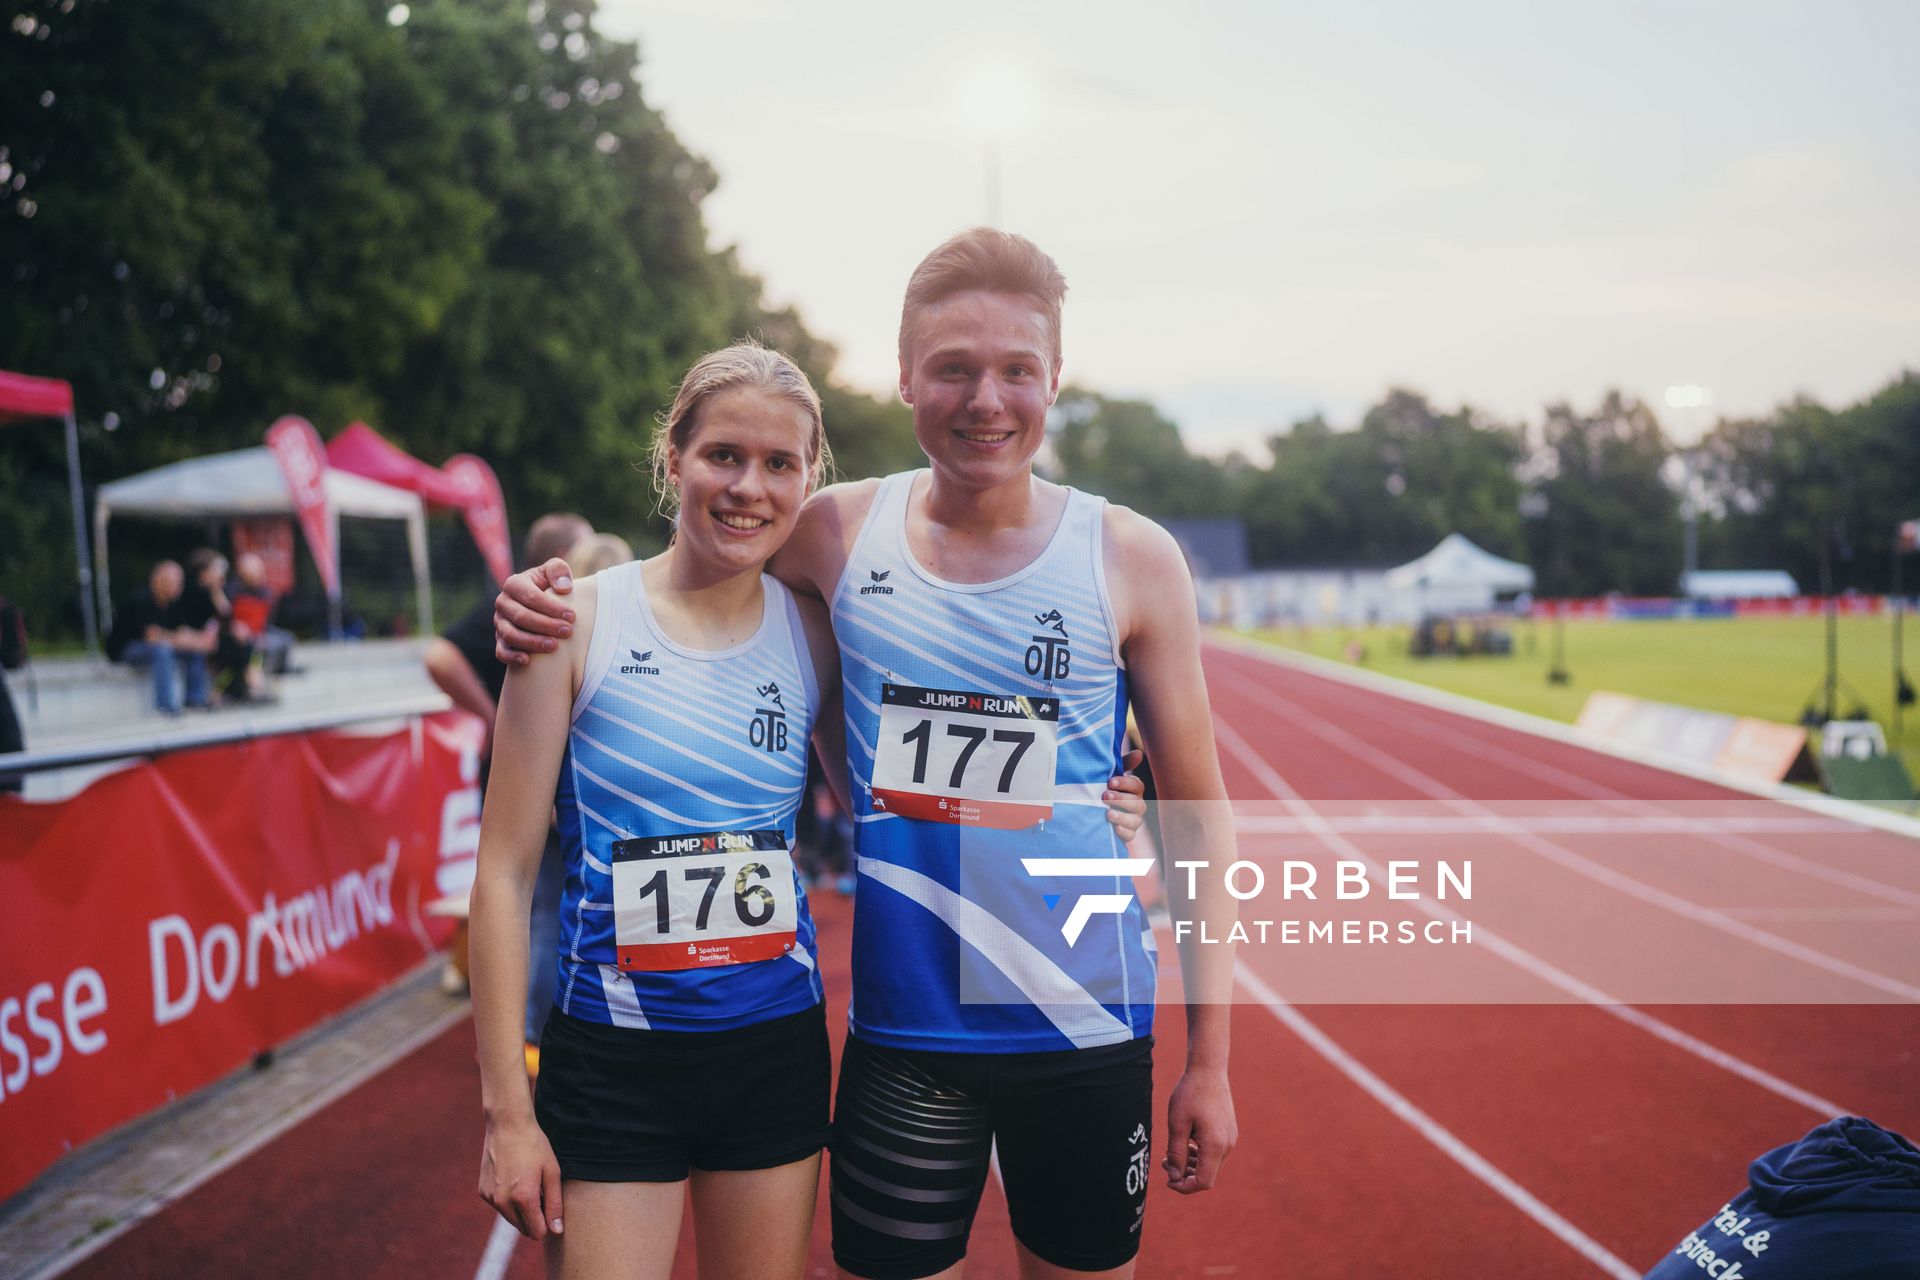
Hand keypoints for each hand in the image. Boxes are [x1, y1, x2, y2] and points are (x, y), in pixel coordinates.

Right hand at [479, 1112, 564, 1239]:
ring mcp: (490, 1197)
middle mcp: (503, 1202)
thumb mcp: (552, 1172)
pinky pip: (499, 1206)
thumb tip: (556, 1230)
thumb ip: (555, 1204)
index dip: (547, 1224)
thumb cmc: (534, 1146)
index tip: (550, 1207)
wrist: (507, 1125)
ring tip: (527, 1183)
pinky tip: (513, 1178)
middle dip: (534, 1218)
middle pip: (523, 1228)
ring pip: (510, 1218)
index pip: (536, 1232)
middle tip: (541, 1193)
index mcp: (523, 1198)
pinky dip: (507, 1199)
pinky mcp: (482, 1191)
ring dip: (520, 1210)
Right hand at [494, 558, 575, 665]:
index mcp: (514, 584)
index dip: (552, 607)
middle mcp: (503, 603)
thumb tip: (563, 588)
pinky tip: (527, 661)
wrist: (541, 602)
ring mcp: (499, 622)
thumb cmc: (550, 584)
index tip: (572, 616)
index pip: (531, 597)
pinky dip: (511, 657)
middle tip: (568, 631)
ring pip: (510, 635)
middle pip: (521, 617)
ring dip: (532, 642)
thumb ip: (558, 570)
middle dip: (546, 625)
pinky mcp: (500, 639)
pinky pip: (501, 651)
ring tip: (554, 646)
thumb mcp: (554, 570)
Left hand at [1105, 749, 1147, 843]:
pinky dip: (1123, 832)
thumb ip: (1123, 764)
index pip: (1136, 785)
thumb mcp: (1109, 775)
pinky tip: (1114, 828)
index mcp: (1133, 790)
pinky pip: (1130, 835)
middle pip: (1137, 803)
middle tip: (1105, 796)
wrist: (1091, 812)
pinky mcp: (1126, 834)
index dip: (1125, 783)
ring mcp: (1133, 821)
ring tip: (1108, 813)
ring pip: (1135, 820)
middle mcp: (1136, 805)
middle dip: (1122, 800)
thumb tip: (1139, 753)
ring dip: (1122, 816)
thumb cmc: (1103, 789)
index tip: (1111, 781)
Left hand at [1163, 1064, 1234, 1192]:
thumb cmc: (1190, 1094)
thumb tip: (1175, 1178)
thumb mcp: (1177, 1125)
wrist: (1208, 1070)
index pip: (1203, 1182)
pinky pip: (1214, 1153)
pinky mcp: (1228, 1132)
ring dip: (1191, 1165)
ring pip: (1211, 1165)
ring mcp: (1230, 1139)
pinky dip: (1199, 1155)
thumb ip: (1176, 1154)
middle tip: (1164, 1162)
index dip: (1184, 1187)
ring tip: (1171, 1154)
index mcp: (1215, 1145)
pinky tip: (1185, 1144)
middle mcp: (1227, 1146)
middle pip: (1208, 1176)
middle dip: (1185, 1175)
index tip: (1168, 1180)